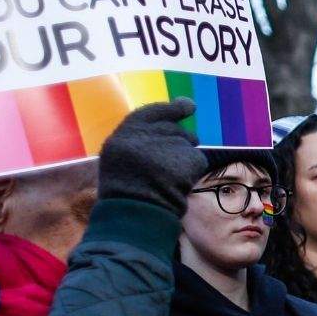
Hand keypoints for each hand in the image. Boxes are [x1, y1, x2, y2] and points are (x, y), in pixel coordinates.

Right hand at [97, 98, 207, 216]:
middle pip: (175, 129)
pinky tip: (179, 182)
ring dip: (185, 155)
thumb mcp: (119, 157)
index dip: (174, 108)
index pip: (154, 110)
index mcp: (128, 131)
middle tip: (171, 162)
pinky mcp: (191, 157)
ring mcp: (172, 143)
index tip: (189, 106)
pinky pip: (197, 159)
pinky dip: (192, 169)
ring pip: (188, 142)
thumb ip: (140, 138)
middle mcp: (151, 132)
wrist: (139, 209)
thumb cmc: (125, 189)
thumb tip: (170, 120)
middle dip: (179, 140)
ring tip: (170, 175)